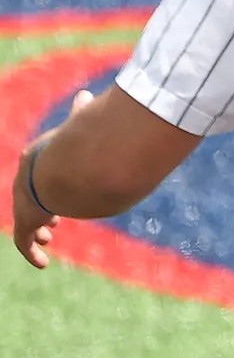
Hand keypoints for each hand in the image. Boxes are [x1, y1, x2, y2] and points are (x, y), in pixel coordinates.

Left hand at [10, 94, 90, 269]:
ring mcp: (26, 202)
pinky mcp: (27, 221)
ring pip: (27, 220)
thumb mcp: (79, 129)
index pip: (37, 176)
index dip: (47, 186)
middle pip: (29, 198)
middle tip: (51, 223)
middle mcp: (27, 182)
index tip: (56, 197)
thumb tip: (85, 95)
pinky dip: (30, 252)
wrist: (70, 168)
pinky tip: (41, 263)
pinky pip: (24, 241)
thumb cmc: (79, 147)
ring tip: (47, 235)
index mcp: (36, 160)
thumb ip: (81, 115)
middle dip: (40, 210)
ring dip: (36, 230)